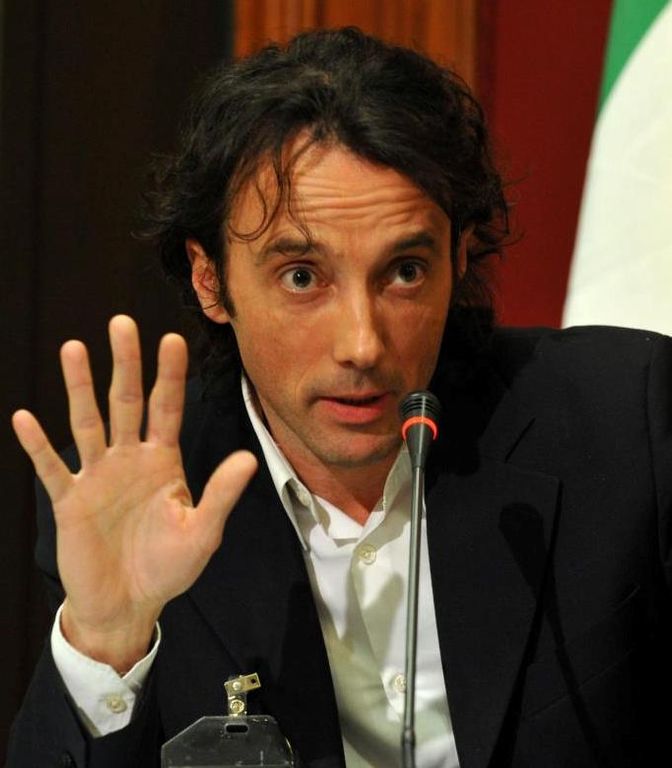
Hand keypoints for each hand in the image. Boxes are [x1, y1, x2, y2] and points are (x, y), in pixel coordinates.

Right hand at [12, 315, 256, 672]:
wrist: (128, 605)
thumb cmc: (168, 568)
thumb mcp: (202, 533)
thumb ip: (221, 494)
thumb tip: (248, 459)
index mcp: (164, 462)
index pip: (167, 409)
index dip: (169, 376)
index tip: (172, 339)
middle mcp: (130, 459)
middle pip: (126, 402)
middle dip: (124, 364)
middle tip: (121, 323)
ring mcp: (98, 477)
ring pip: (88, 422)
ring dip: (79, 387)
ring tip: (73, 348)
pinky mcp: (70, 500)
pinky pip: (52, 468)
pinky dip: (39, 446)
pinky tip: (25, 417)